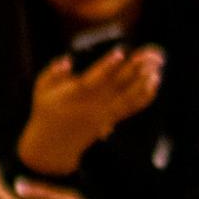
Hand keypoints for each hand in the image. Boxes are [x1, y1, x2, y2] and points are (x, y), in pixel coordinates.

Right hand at [17, 45, 163, 174]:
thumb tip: (68, 61)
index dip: (107, 66)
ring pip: (128, 96)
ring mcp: (104, 114)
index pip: (93, 79)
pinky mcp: (111, 119)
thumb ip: (53, 72)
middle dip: (135, 68)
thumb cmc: (46, 111)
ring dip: (144, 81)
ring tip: (157, 66)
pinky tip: (155, 83)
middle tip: (151, 54)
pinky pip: (131, 108)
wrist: (55, 145)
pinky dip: (144, 96)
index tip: (120, 52)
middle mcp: (93, 105)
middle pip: (118, 85)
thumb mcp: (41, 89)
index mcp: (75, 95)